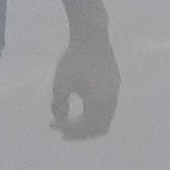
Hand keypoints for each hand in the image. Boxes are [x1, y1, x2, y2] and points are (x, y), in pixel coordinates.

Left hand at [47, 25, 121, 144]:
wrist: (92, 36)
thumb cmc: (74, 60)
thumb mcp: (61, 85)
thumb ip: (59, 106)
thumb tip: (59, 119)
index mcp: (99, 104)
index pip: (85, 128)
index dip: (69, 131)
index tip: (54, 127)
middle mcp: (111, 102)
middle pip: (98, 129)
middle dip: (80, 132)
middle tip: (63, 131)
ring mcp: (115, 93)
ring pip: (104, 119)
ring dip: (88, 124)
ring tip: (71, 120)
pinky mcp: (115, 84)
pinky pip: (107, 108)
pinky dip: (94, 113)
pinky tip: (82, 106)